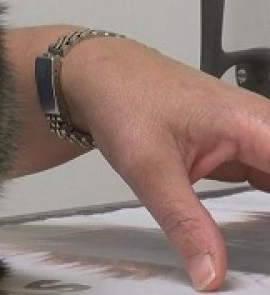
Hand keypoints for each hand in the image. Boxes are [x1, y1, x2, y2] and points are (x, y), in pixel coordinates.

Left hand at [63, 37, 269, 290]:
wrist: (98, 77)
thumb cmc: (123, 103)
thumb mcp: (150, 169)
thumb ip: (185, 223)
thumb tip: (211, 275)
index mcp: (255, 123)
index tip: (264, 238)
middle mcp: (263, 126)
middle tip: (259, 256)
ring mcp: (253, 135)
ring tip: (258, 250)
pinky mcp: (240, 147)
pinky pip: (269, 177)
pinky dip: (266, 204)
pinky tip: (258, 232)